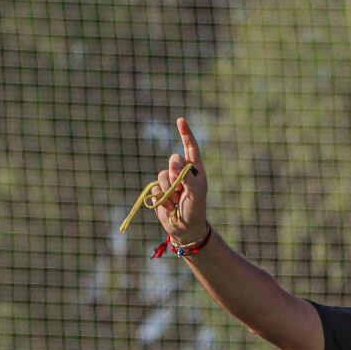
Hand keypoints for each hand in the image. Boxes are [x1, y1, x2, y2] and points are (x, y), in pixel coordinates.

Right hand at [152, 117, 210, 248]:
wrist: (185, 229)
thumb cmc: (196, 210)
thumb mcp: (196, 193)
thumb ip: (186, 175)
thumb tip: (174, 158)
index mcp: (195, 169)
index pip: (190, 147)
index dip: (185, 133)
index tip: (180, 120)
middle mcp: (181, 172)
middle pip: (172, 160)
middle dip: (175, 176)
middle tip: (181, 190)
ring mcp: (169, 181)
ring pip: (161, 175)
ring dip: (168, 191)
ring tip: (176, 201)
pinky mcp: (158, 192)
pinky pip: (154, 188)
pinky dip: (161, 199)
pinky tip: (168, 207)